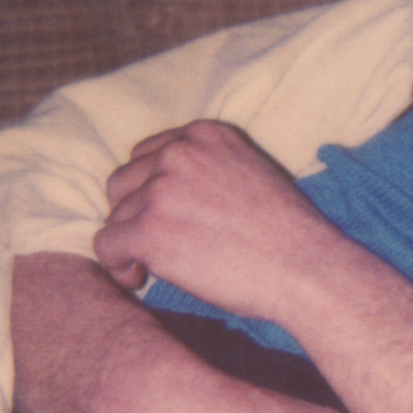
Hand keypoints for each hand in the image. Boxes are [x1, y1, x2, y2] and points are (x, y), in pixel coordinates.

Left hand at [95, 121, 329, 321]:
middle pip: (124, 183)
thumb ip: (209, 172)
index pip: (149, 155)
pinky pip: (107, 244)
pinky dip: (117, 265)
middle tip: (159, 246)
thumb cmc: (289, 236)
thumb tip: (175, 200)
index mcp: (204, 134)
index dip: (150, 191)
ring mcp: (160, 189)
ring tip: (154, 267)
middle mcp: (178, 153)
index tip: (167, 218)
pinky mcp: (149, 229)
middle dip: (135, 215)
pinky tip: (137, 279)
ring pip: (117, 216)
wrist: (305, 268)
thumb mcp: (251, 175)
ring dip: (131, 243)